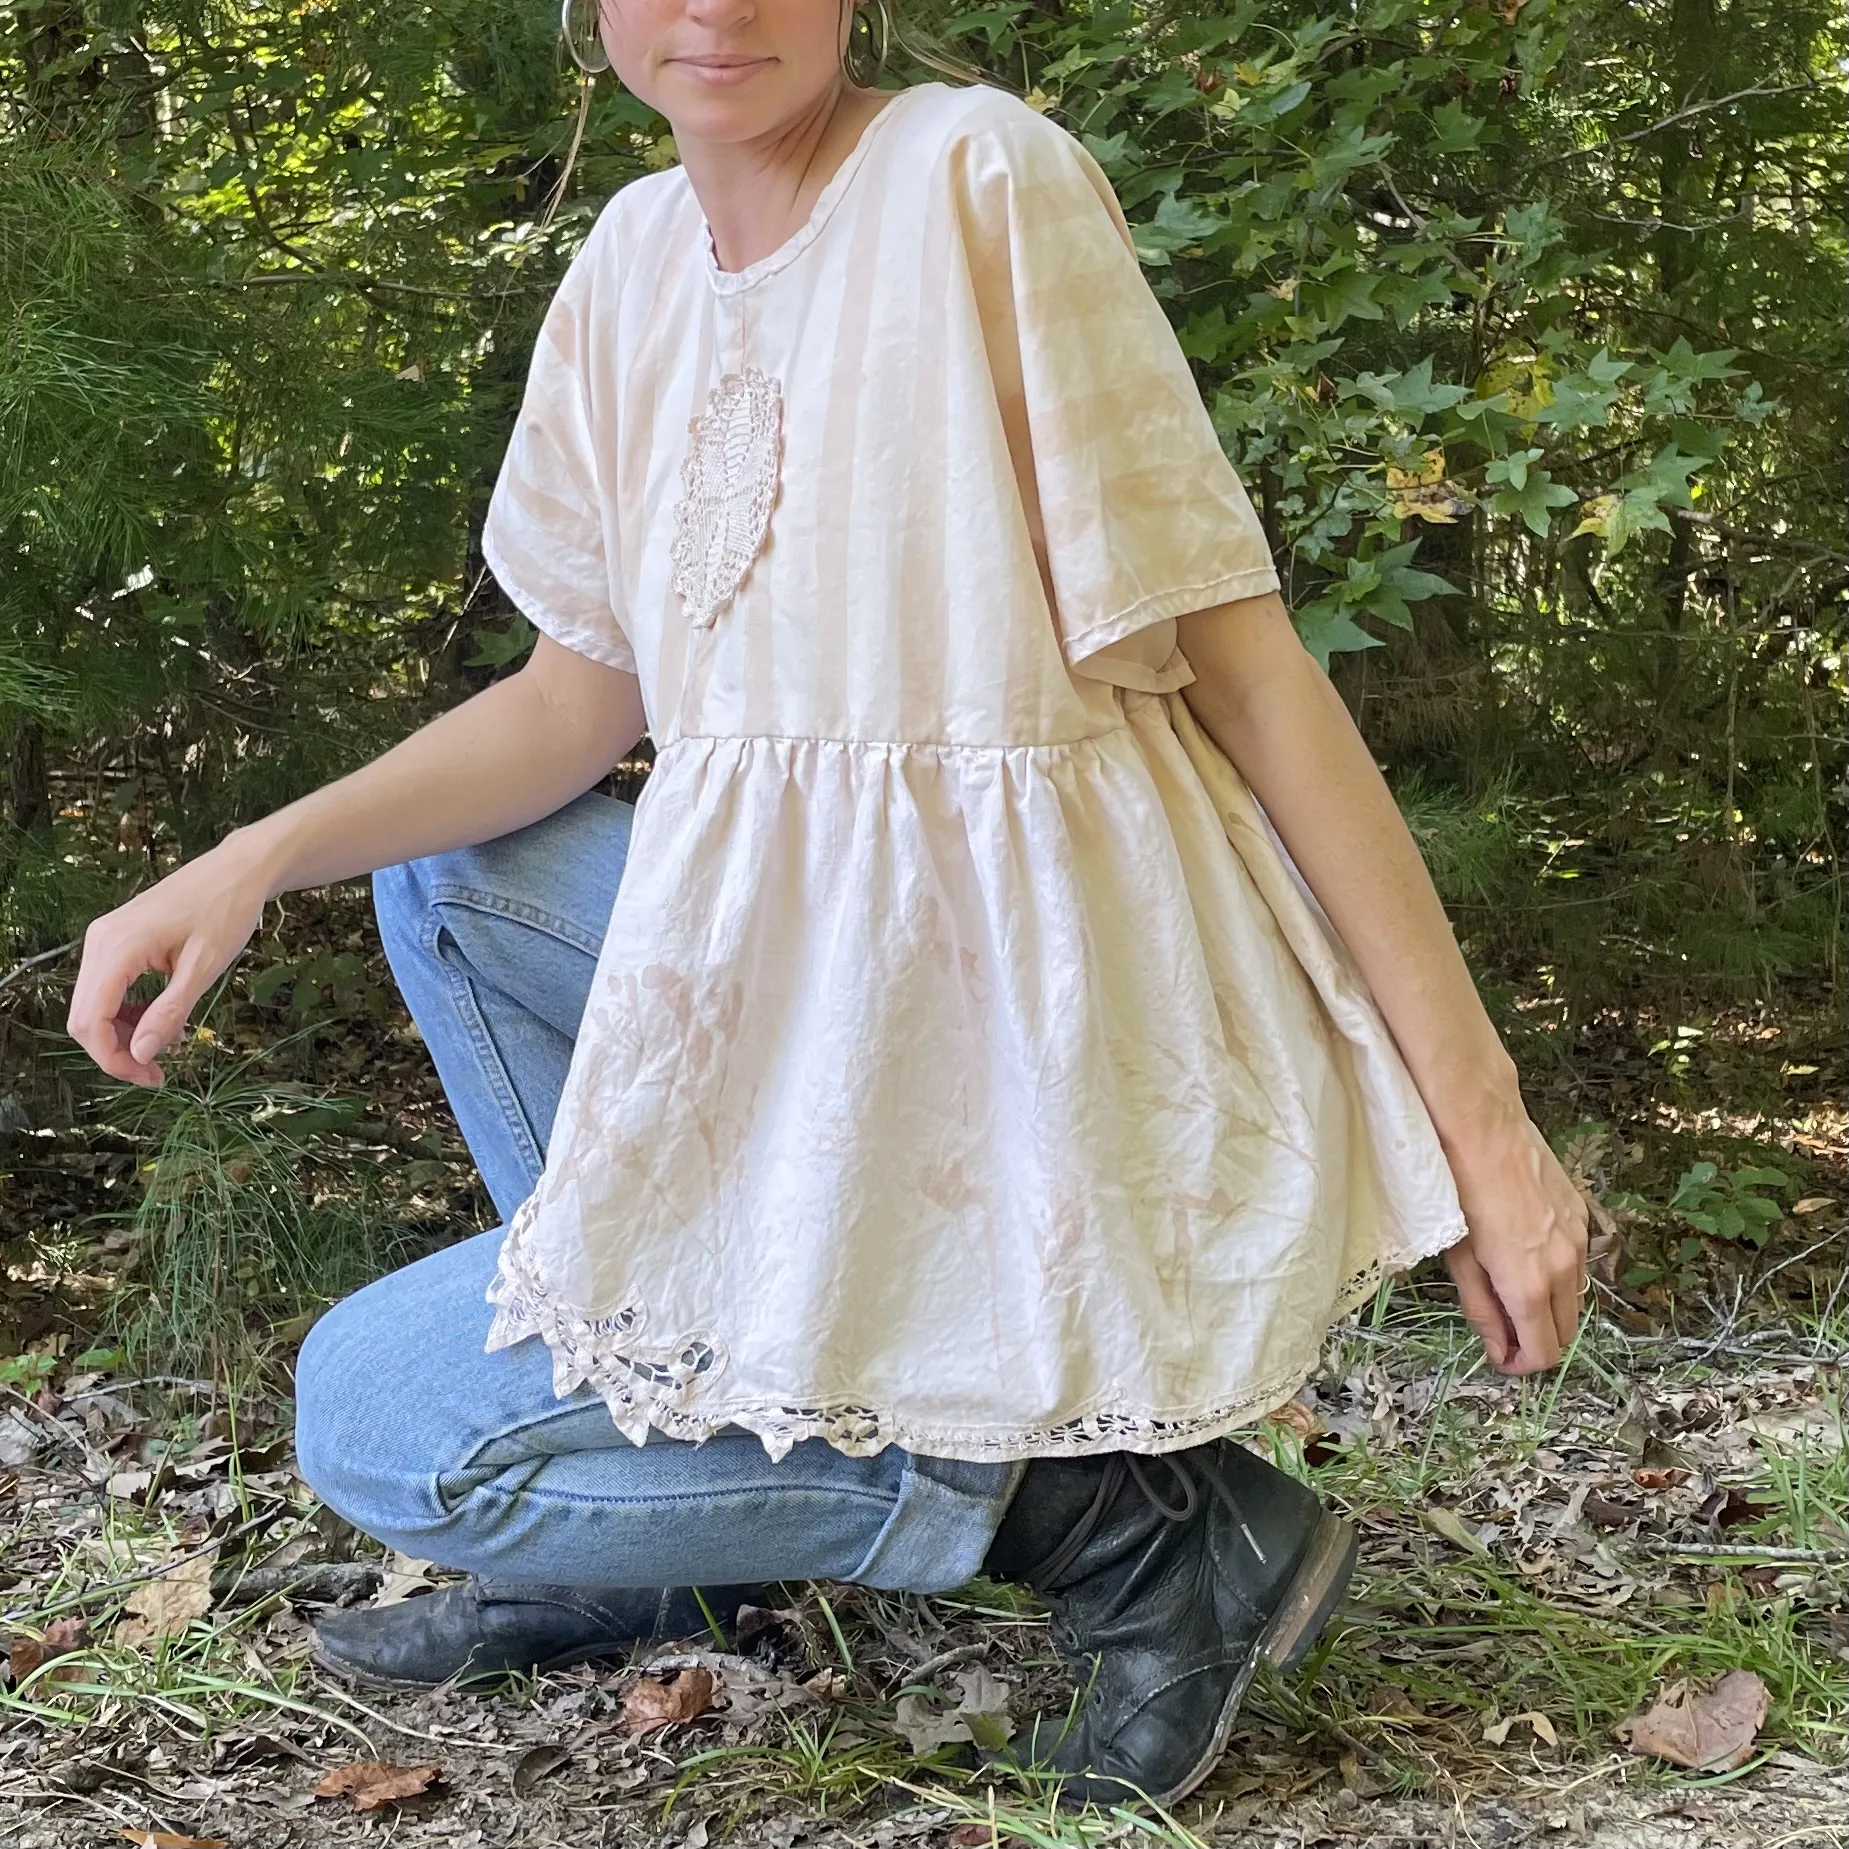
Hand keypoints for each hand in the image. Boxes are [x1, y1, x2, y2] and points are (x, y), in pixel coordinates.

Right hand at [67, 838, 271, 1085]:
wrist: (236, 870)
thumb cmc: (226, 911)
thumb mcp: (204, 967)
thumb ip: (170, 1011)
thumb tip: (141, 1054)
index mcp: (118, 948)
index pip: (92, 1020)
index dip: (114, 1058)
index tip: (150, 1078)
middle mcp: (100, 942)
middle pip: (84, 1017)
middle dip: (117, 1052)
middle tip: (158, 1072)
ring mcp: (104, 939)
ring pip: (93, 1005)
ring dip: (122, 1033)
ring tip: (167, 1041)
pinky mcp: (116, 940)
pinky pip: (106, 988)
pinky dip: (127, 1012)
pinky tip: (159, 1018)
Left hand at [1442, 1108, 1589, 1373]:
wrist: (1484, 1127)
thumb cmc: (1458, 1190)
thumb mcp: (1458, 1258)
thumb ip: (1483, 1311)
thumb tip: (1500, 1351)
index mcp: (1530, 1285)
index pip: (1546, 1353)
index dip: (1524, 1365)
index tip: (1502, 1359)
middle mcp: (1565, 1269)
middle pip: (1566, 1332)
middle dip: (1537, 1340)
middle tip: (1502, 1328)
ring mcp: (1579, 1240)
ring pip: (1575, 1298)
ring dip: (1549, 1308)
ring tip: (1510, 1290)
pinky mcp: (1583, 1216)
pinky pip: (1578, 1262)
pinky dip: (1558, 1274)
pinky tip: (1527, 1255)